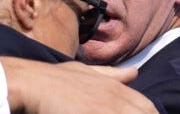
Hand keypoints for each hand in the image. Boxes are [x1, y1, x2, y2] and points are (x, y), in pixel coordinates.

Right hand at [0, 57, 155, 112]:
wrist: (31, 84)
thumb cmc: (54, 78)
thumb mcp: (85, 71)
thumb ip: (112, 74)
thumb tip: (135, 71)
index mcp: (115, 88)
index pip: (148, 107)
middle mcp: (115, 100)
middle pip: (146, 113)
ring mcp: (105, 110)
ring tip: (99, 113)